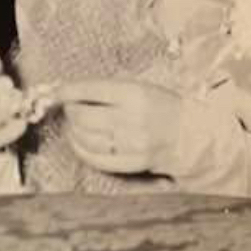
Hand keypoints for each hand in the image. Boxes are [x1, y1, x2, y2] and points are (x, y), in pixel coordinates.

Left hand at [58, 78, 188, 176]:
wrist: (193, 133)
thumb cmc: (162, 106)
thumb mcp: (140, 87)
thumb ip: (107, 91)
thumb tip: (70, 92)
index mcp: (135, 94)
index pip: (91, 90)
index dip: (68, 90)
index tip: (57, 92)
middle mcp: (132, 119)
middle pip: (83, 117)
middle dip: (70, 111)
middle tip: (70, 108)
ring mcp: (132, 144)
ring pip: (86, 139)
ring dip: (73, 131)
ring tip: (75, 125)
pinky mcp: (133, 163)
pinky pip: (96, 160)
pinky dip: (81, 150)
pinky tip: (80, 143)